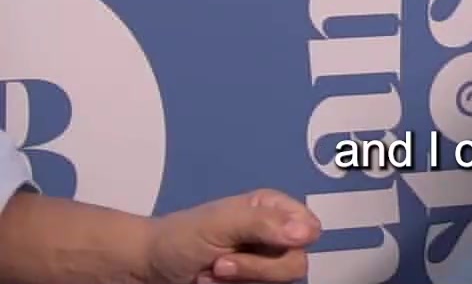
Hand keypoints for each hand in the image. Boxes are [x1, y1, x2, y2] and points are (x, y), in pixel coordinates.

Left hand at [143, 189, 319, 283]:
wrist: (145, 270)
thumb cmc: (177, 238)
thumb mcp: (221, 224)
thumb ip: (264, 224)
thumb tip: (306, 232)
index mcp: (272, 210)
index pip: (310, 229)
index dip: (293, 241)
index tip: (261, 244)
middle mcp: (272, 238)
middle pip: (296, 264)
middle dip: (256, 269)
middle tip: (221, 264)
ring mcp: (261, 265)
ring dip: (241, 282)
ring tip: (211, 273)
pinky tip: (211, 283)